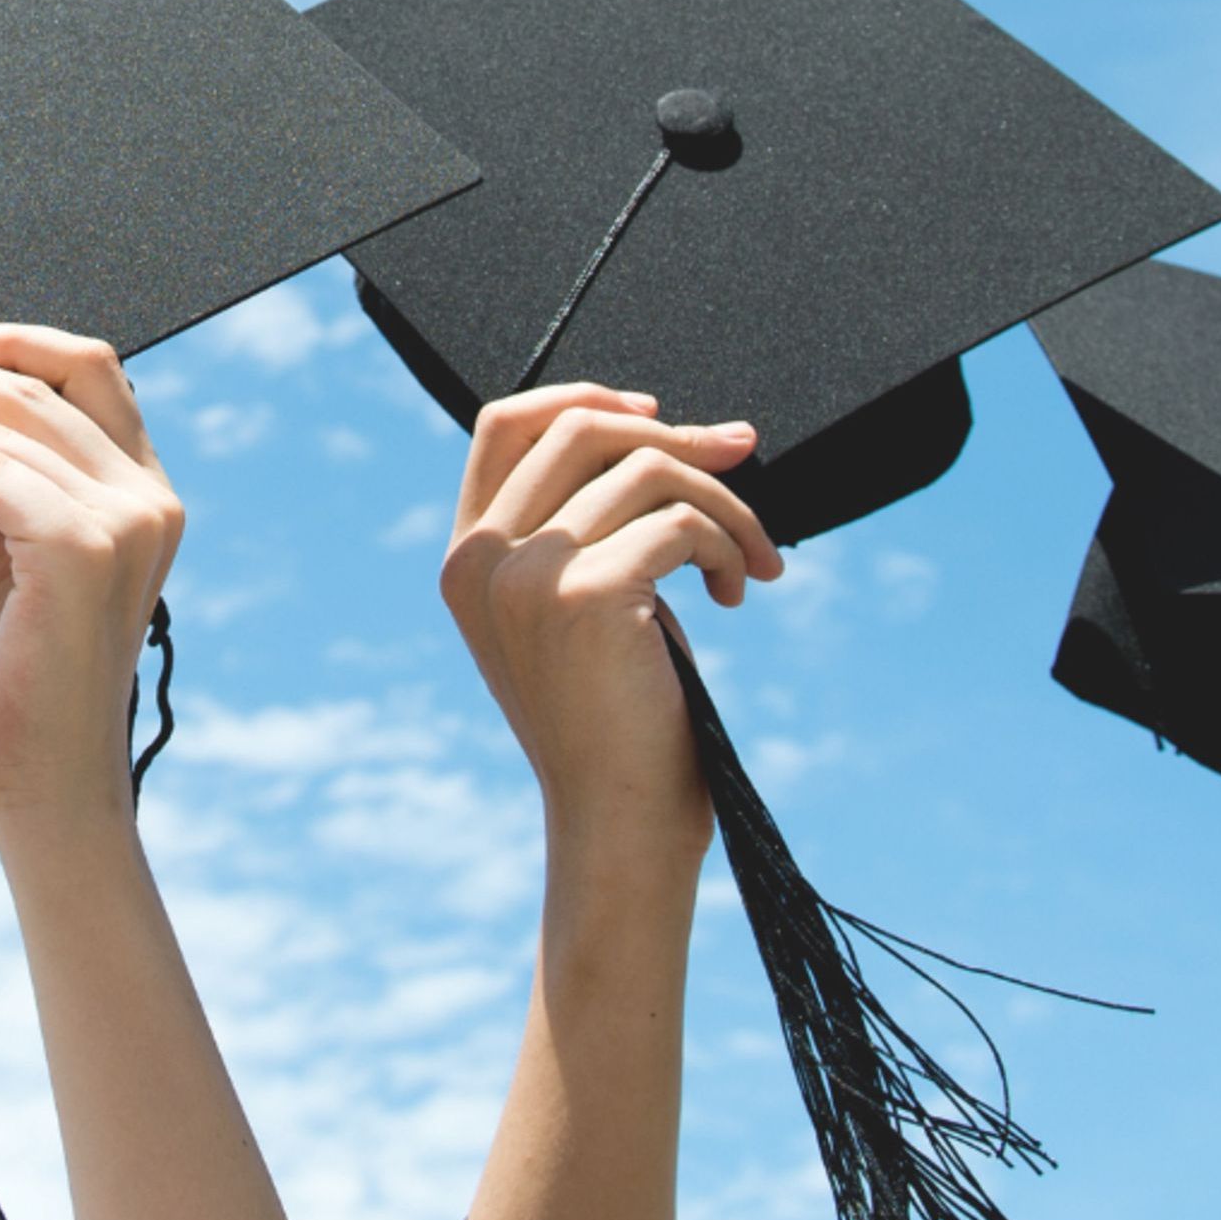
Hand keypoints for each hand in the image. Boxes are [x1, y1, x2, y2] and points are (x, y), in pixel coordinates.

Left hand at [0, 325, 181, 828]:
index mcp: (145, 491)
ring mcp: (130, 519)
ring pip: (10, 418)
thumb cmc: (14, 673)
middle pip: (53, 374)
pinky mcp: (87, 548)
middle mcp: (152, 495)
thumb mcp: (8, 549)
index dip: (9, 342)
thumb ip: (5, 478)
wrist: (43, 772)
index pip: (90, 369)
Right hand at [438, 383, 783, 866]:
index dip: (586, 398)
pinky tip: (738, 590)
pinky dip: (728, 544)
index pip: (505, 424)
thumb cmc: (621, 717)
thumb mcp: (584, 606)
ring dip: (723, 506)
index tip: (660, 413)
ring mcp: (526, 575)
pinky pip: (682, 522)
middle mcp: (481, 560)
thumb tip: (687, 431)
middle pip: (581, 427)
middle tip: (743, 455)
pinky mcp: (585, 595)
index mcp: (467, 559)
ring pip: (648, 470)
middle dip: (678, 436)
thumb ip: (593, 523)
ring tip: (753, 561)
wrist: (622, 821)